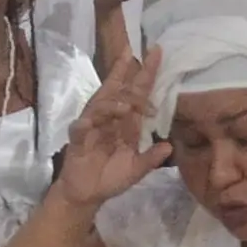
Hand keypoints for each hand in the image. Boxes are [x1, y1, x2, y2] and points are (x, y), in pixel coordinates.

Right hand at [49, 51, 164, 209]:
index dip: (146, 72)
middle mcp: (110, 118)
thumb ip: (150, 159)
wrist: (89, 195)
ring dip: (114, 103)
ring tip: (127, 108)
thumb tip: (168, 146)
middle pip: (119, 89)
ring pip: (101, 103)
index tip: (156, 51)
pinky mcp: (78, 139)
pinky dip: (85, 124)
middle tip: (146, 68)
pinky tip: (90, 123)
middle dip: (131, 75)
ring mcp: (92, 126)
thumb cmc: (112, 177)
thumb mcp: (137, 169)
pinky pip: (80, 127)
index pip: (138, 91)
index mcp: (126, 122)